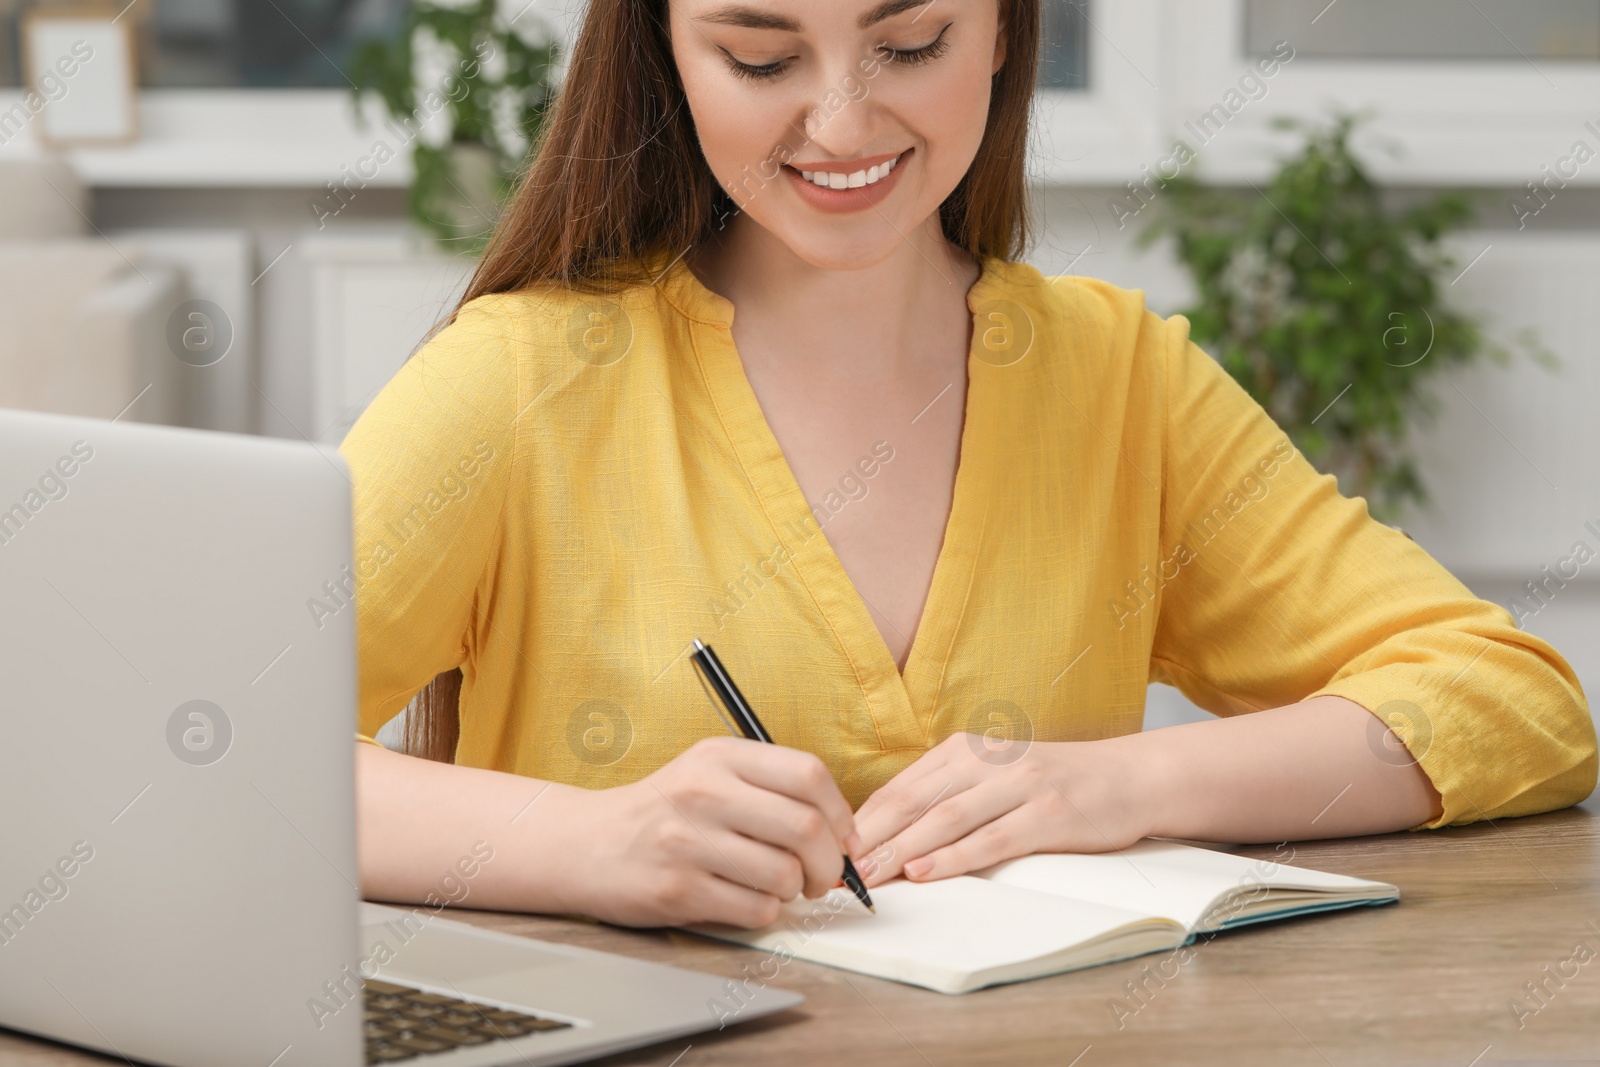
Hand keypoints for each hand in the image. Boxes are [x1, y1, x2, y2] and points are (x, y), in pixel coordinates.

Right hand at [554, 737, 861, 928]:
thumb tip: (841, 831)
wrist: (587, 844)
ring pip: (784, 874)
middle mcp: (704, 792)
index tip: (844, 839)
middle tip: (822, 876)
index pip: (809, 774)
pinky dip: (764, 912)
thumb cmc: (662, 812)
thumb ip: (769, 788)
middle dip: (829, 863)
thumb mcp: (709, 773)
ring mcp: (688, 841)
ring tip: (778, 886)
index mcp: (720, 756)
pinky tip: (745, 899)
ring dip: (794, 891)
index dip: (840, 813)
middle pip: (805, 828)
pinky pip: (755, 909)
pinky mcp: (677, 888)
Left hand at [852, 733, 1148, 885]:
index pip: (901, 787)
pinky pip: (991, 838)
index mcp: (966, 749)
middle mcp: (987, 760)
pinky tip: (924, 872)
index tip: (832, 849)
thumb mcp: (995, 777)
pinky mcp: (1048, 813)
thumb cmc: (1054, 785)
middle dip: (872, 839)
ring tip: (870, 876)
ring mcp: (1019, 784)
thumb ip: (949, 797)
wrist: (1129, 778)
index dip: (864, 820)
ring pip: (947, 819)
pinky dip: (953, 857)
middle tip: (837, 869)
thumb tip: (888, 835)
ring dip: (902, 849)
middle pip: (915, 801)